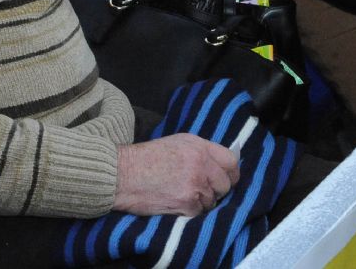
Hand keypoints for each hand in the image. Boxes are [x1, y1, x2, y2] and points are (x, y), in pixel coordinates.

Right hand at [113, 134, 239, 216]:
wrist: (123, 174)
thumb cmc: (147, 158)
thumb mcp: (178, 143)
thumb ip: (201, 151)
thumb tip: (220, 165)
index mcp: (200, 147)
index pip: (231, 161)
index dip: (231, 173)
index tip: (227, 179)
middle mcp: (201, 164)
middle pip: (225, 185)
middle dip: (217, 190)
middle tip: (201, 191)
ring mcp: (195, 185)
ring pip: (212, 201)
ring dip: (201, 202)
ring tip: (182, 195)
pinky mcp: (187, 203)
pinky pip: (199, 212)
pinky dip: (190, 211)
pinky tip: (176, 202)